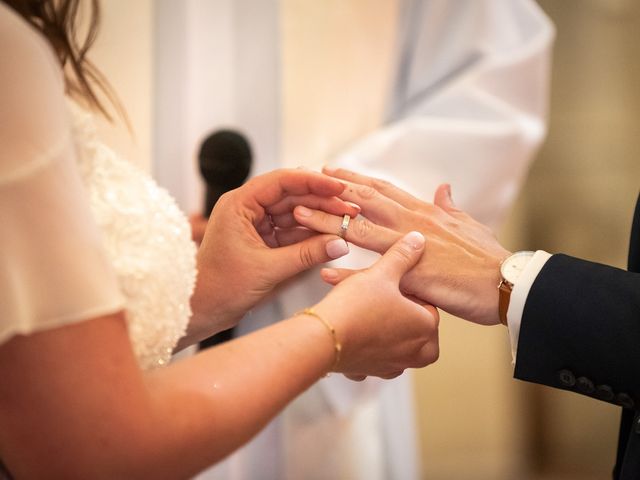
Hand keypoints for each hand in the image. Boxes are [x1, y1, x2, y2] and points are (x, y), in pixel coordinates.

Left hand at [185, 169, 359, 345]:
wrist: (200, 311)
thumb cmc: (220, 288)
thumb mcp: (268, 269)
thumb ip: (306, 255)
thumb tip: (340, 244)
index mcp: (239, 204)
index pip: (281, 181)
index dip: (313, 182)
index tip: (339, 189)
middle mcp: (247, 208)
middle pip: (292, 196)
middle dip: (322, 202)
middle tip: (350, 209)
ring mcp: (255, 224)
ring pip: (295, 213)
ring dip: (319, 218)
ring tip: (346, 222)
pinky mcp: (263, 240)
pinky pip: (292, 231)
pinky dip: (310, 235)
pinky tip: (331, 237)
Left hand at [294, 167, 511, 325]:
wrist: (506, 283)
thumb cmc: (487, 256)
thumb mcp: (467, 223)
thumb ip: (449, 207)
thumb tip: (443, 188)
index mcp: (424, 211)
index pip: (382, 189)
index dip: (355, 180)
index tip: (332, 172)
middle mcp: (412, 223)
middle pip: (364, 201)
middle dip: (331, 192)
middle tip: (303, 182)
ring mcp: (410, 247)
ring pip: (360, 230)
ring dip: (327, 221)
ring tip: (299, 215)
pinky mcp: (411, 275)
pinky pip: (372, 274)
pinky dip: (346, 273)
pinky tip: (323, 271)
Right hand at [311, 231, 439, 378]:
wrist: (322, 339)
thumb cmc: (355, 306)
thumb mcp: (381, 273)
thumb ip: (403, 255)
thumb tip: (419, 239)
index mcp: (427, 328)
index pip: (427, 303)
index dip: (407, 289)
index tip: (390, 282)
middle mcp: (416, 353)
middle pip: (415, 325)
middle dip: (399, 311)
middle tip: (380, 296)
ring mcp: (393, 366)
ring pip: (396, 342)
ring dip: (384, 329)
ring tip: (365, 311)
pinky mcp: (370, 372)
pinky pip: (374, 357)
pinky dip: (366, 346)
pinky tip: (353, 332)